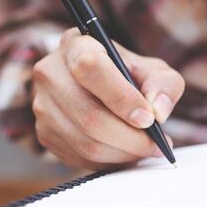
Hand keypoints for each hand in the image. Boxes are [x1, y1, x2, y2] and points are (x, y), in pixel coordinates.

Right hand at [32, 28, 184, 169]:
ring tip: (147, 149)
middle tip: (157, 144)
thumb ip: (164, 85)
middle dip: (130, 136)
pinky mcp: (45, 134)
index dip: (122, 97)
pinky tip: (128, 153)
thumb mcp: (155, 71)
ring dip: (124, 152)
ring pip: (85, 141)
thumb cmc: (131, 76)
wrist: (106, 89)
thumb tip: (158, 110)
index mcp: (77, 45)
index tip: (149, 119)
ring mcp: (43, 105)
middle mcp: (51, 73)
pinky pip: (80, 157)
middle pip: (88, 114)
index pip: (90, 67)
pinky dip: (111, 161)